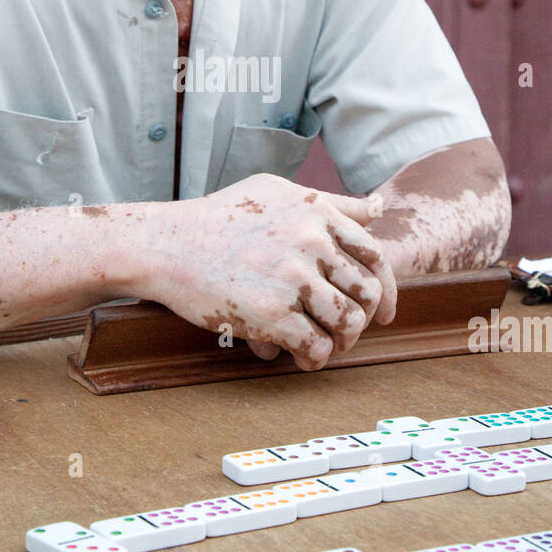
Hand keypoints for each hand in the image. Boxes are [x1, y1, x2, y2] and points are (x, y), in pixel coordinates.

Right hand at [142, 173, 396, 369]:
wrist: (167, 244)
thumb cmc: (218, 217)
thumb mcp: (277, 193)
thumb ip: (330, 202)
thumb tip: (379, 208)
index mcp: (316, 214)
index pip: (375, 256)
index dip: (384, 289)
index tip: (382, 311)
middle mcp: (310, 243)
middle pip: (365, 293)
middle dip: (361, 320)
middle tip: (345, 333)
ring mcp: (291, 279)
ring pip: (346, 324)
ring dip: (340, 343)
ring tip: (325, 347)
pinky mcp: (271, 314)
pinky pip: (316, 346)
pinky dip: (315, 358)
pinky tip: (302, 358)